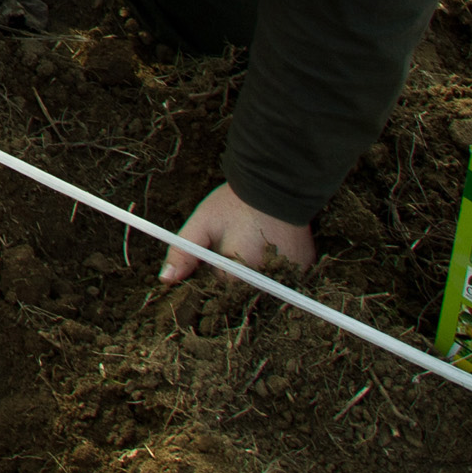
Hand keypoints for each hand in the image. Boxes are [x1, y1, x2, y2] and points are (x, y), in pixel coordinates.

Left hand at [158, 181, 315, 283]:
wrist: (276, 183)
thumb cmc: (234, 205)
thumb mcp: (202, 224)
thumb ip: (184, 252)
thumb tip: (166, 279)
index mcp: (240, 277)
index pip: (220, 289)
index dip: (212, 271)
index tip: (214, 251)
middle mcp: (269, 283)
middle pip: (243, 289)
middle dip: (233, 271)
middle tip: (235, 241)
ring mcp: (292, 276)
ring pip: (263, 282)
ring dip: (255, 269)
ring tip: (251, 239)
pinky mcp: (305, 267)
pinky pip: (284, 275)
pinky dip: (274, 265)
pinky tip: (268, 243)